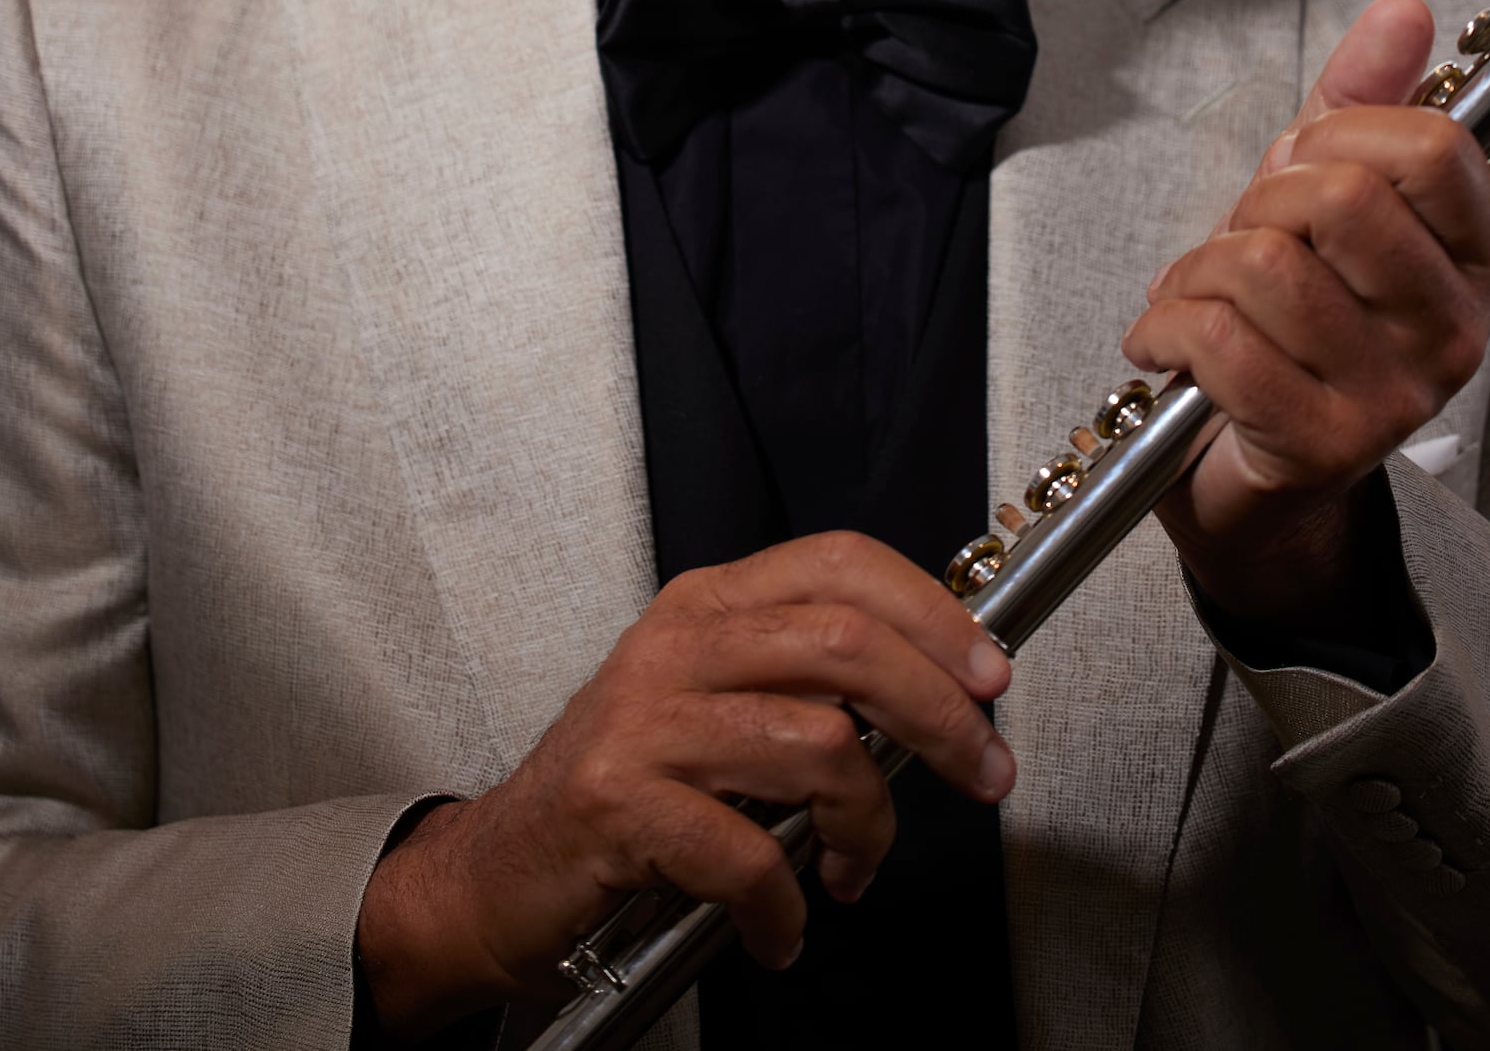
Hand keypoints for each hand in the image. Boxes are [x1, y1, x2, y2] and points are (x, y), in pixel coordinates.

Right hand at [355, 532, 1013, 1039]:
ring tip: (850, 869)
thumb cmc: (627, 793)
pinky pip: (747, 854)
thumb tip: (939, 691)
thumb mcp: (716, 707)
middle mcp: (677, 644)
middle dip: (940, 713)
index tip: (990, 673)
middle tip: (984, 772)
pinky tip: (781, 927)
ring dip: (866, 826)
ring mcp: (644, 721)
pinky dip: (785, 906)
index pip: (840, 563)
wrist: (499, 871)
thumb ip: (805, 684)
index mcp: (708, 604)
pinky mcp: (617, 804)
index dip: (932, 612)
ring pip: (818, 744)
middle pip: (846, 644)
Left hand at [1120, 0, 1489, 628]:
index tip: (1299, 165)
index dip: (1339, 134)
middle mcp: (1455, 331)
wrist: (1259, 477)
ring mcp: (1398, 395)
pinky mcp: (1324, 444)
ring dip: (1198, 269)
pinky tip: (1163, 342)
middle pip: (1340, 197)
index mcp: (1476, 260)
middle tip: (1240, 239)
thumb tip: (1404, 11)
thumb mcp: (1321, 195)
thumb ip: (1361, 102)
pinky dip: (1165, 326)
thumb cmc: (1291, 324)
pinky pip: (1220, 341)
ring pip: (1268, 264)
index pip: (1432, 147)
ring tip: (1194, 294)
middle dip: (1258, 200)